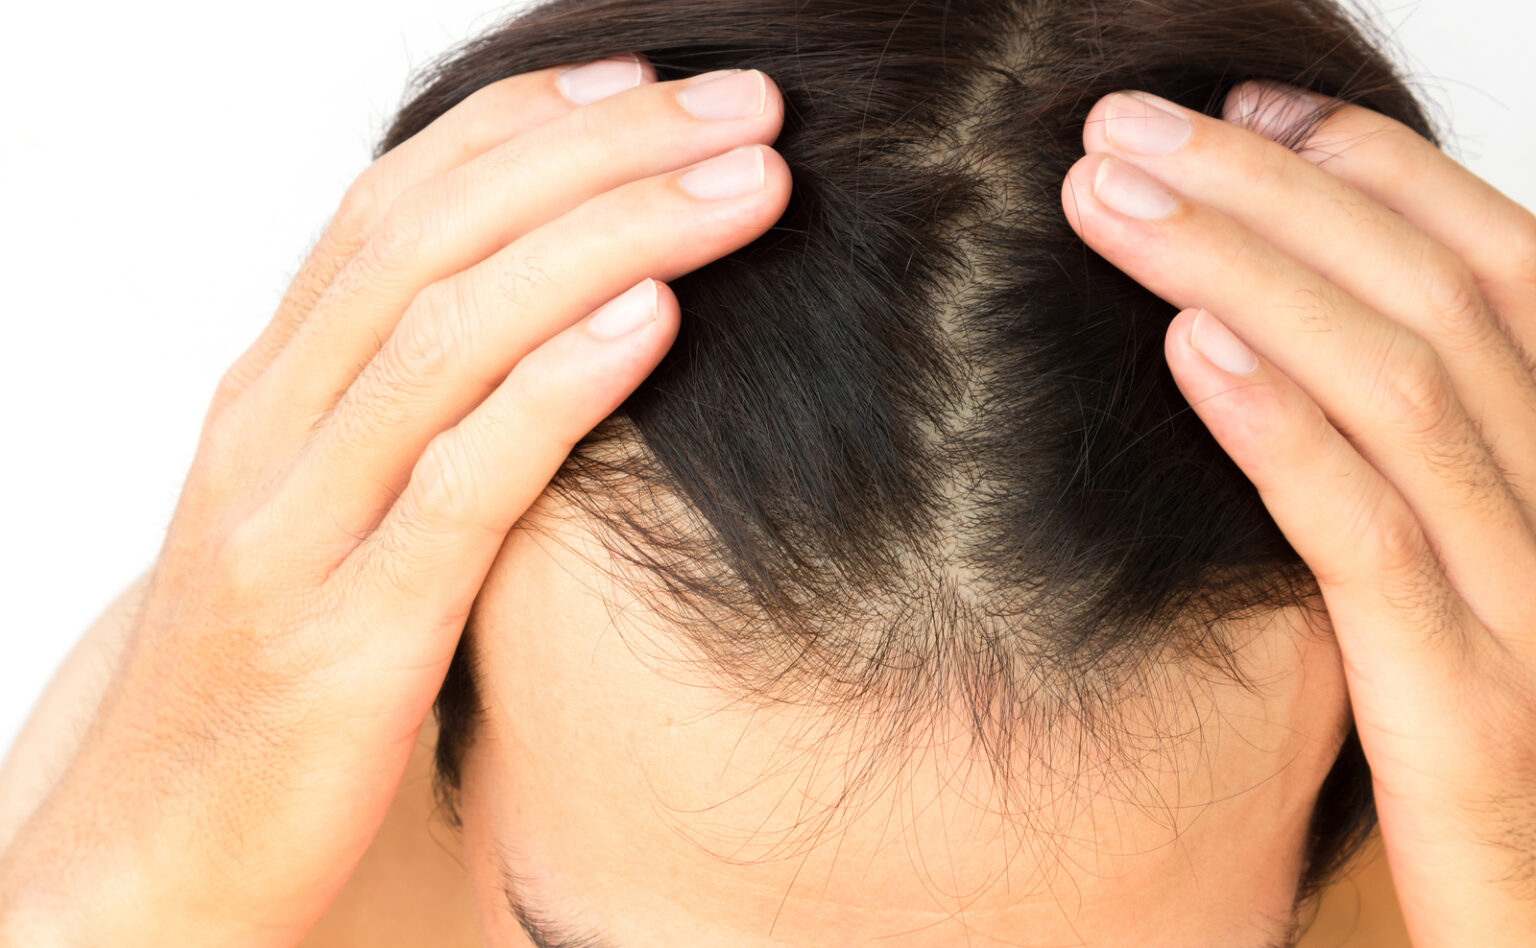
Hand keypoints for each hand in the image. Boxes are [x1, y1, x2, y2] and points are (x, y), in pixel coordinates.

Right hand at [0, 57, 789, 945]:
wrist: (149, 851)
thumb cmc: (260, 674)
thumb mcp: (316, 512)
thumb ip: (396, 413)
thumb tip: (539, 320)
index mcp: (271, 391)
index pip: (395, 205)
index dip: (524, 124)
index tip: (645, 82)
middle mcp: (272, 430)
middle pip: (440, 236)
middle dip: (601, 152)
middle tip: (744, 103)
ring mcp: (301, 526)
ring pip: (452, 332)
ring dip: (610, 238)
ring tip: (742, 184)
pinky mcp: (349, 635)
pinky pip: (462, 482)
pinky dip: (559, 385)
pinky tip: (652, 318)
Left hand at [1063, 84, 1535, 945]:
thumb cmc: (1496, 746)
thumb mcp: (1474, 577)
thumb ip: (1417, 461)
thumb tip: (1277, 334)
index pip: (1496, 265)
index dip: (1370, 169)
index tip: (1244, 109)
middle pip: (1428, 295)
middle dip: (1268, 187)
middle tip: (1125, 124)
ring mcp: (1532, 604)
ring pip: (1398, 384)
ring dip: (1240, 266)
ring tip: (1110, 197)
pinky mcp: (1470, 707)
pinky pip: (1369, 532)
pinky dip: (1279, 423)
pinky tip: (1186, 342)